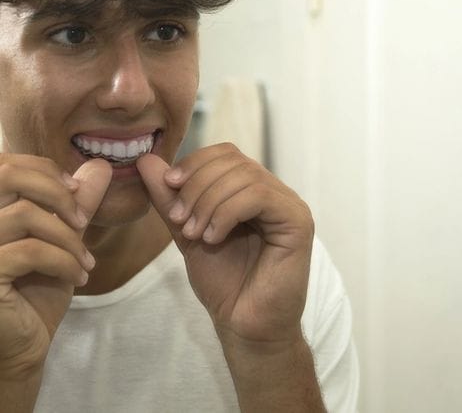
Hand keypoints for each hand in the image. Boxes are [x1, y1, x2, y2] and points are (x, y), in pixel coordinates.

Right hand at [0, 156, 111, 378]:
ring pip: (25, 215)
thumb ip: (75, 202)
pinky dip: (63, 260)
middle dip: (55, 192)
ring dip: (68, 237)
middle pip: (5, 174)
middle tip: (81, 220)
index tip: (75, 192)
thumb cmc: (37, 290)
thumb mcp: (61, 239)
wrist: (24, 344)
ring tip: (86, 262)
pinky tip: (78, 277)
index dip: (44, 169)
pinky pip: (29, 251)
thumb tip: (100, 165)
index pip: (5, 164)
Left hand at [137, 144, 314, 347]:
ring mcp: (289, 205)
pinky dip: (227, 213)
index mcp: (251, 190)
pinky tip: (214, 238)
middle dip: (197, 186)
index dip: (194, 162)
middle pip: (233, 160)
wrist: (244, 323)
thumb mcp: (187, 231)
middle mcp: (274, 192)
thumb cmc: (222, 281)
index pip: (225, 153)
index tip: (168, 185)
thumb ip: (170, 198)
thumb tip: (147, 160)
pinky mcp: (298, 221)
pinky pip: (258, 197)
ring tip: (194, 234)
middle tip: (180, 220)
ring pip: (245, 176)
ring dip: (209, 203)